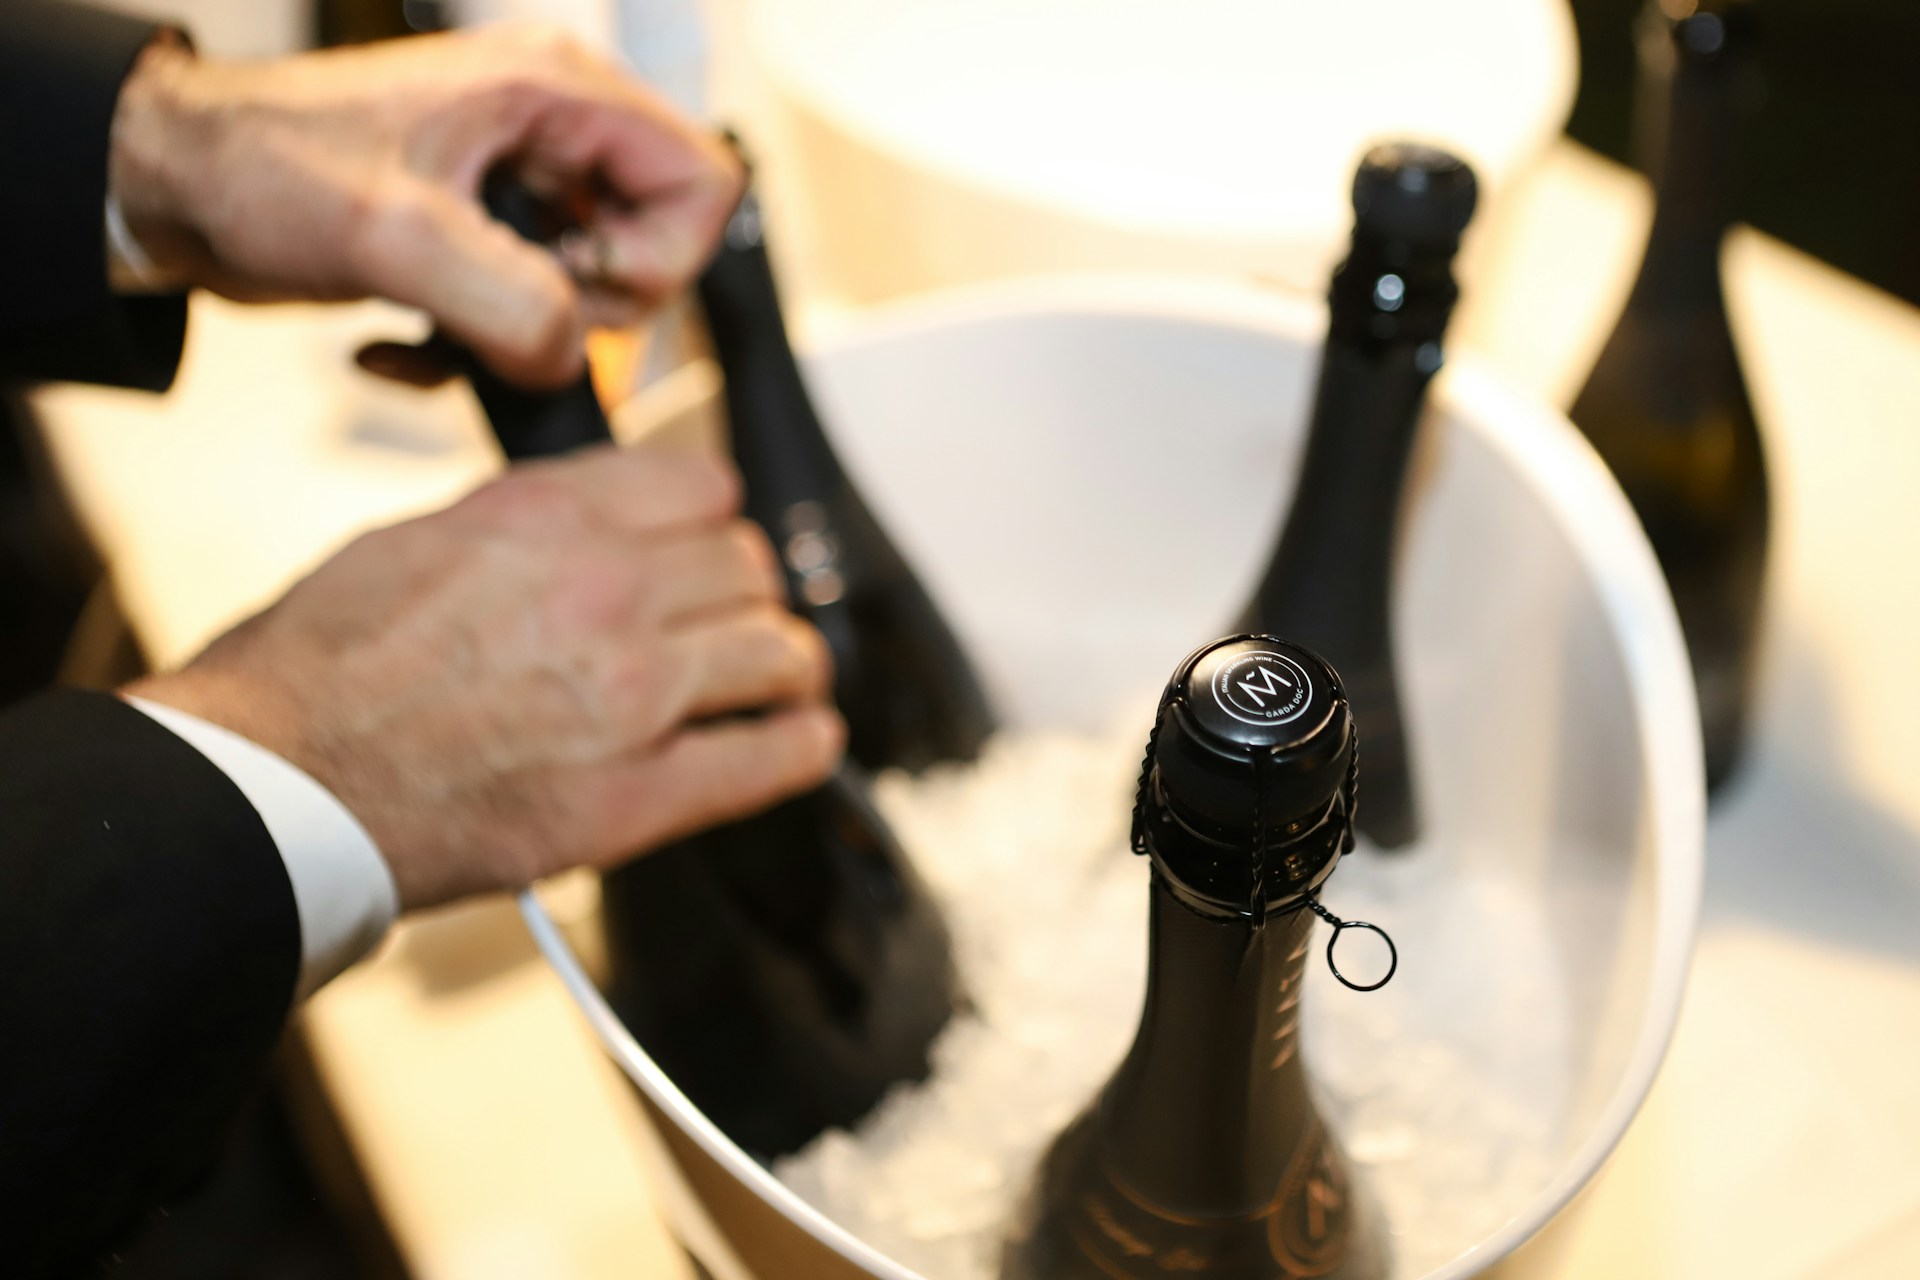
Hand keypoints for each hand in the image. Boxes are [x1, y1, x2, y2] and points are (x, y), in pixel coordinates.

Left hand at [108, 26, 741, 387]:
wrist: (175, 185)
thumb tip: (568, 354)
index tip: (577, 280)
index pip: (703, 178)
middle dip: (588, 303)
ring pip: (601, 290)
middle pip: (660, 242)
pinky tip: (416, 338)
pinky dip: (489, 345)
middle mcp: (553, 132)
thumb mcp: (391, 233)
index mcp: (554, 92)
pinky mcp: (492, 236)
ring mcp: (525, 186)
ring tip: (449, 318)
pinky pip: (543, 312)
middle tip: (505, 301)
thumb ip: (506, 299)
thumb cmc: (259, 164)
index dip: (661, 254)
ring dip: (531, 333)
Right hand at [127, 445, 841, 912]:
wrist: (281, 785)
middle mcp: (606, 591)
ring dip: (783, 666)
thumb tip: (599, 521)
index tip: (707, 547)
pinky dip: (802, 746)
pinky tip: (805, 739)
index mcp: (549, 518)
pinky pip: (771, 758)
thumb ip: (528, 523)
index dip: (712, 520)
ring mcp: (633, 696)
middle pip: (750, 568)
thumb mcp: (416, 538)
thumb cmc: (320, 670)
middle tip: (732, 623)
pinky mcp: (640, 798)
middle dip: (746, 595)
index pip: (704, 487)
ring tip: (777, 681)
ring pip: (780, 653)